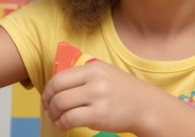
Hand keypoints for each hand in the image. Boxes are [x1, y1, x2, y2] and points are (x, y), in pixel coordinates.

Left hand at [42, 60, 166, 132]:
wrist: (146, 106)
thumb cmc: (124, 92)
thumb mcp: (107, 74)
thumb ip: (85, 75)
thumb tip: (58, 84)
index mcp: (94, 68)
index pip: (60, 77)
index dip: (48, 90)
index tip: (48, 98)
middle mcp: (95, 80)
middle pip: (57, 91)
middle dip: (48, 103)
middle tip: (50, 110)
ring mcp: (97, 98)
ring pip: (61, 105)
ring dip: (54, 114)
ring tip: (58, 119)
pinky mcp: (99, 115)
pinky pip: (70, 119)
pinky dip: (62, 124)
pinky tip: (64, 125)